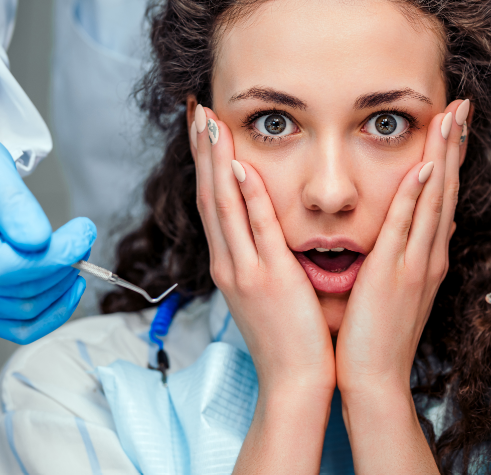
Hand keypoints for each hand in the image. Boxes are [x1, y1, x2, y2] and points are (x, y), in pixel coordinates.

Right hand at [0, 124, 94, 343]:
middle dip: (62, 266)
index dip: (53, 257)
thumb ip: (12, 201)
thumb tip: (38, 240)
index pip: (3, 267)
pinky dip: (51, 312)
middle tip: (82, 238)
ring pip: (23, 312)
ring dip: (61, 287)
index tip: (83, 233)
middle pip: (17, 292)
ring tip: (75, 254)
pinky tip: (69, 287)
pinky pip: (17, 327)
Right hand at [190, 105, 334, 396]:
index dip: (206, 164)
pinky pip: (255, 231)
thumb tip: (266, 229)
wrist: (293, 381)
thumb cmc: (289, 338)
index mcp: (231, 265)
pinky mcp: (269, 279)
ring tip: (209, 122)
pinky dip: (245, 198)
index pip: (213, 203)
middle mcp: (230, 263)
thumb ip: (264, 257)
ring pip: (223, 206)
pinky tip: (240, 168)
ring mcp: (245, 271)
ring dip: (215, 162)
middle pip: (209, 196)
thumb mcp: (268, 292)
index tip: (204, 128)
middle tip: (197, 109)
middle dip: (202, 151)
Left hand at [334, 101, 464, 474]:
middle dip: (454, 144)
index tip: (453, 124)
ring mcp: (416, 262)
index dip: (450, 157)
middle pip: (446, 188)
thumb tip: (439, 226)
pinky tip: (424, 167)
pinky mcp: (395, 272)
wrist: (376, 377)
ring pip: (434, 199)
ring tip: (451, 118)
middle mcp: (430, 254)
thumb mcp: (406, 289)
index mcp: (429, 256)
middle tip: (462, 105)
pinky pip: (407, 226)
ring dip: (443, 156)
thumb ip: (419, 254)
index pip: (442, 196)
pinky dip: (417, 195)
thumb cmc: (381, 335)